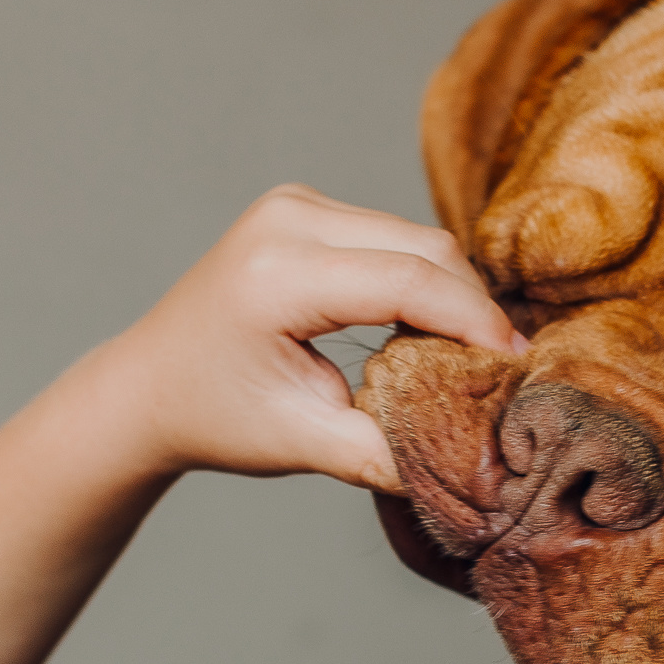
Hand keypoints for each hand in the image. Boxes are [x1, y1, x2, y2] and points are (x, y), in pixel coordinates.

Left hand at [92, 184, 522, 490]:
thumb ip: (385, 449)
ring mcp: (295, 204)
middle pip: (424, 247)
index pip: (408, 281)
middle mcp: (287, 218)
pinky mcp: (305, 208)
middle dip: (472, 309)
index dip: (474, 324)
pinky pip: (393, 236)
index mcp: (277, 273)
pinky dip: (422, 281)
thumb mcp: (300, 443)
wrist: (148, 386)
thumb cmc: (214, 416)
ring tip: (467, 358)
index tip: (515, 370)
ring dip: (452, 294)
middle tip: (502, 372)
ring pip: (416, 237)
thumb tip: (471, 459)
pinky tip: (429, 331)